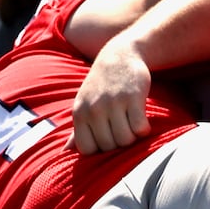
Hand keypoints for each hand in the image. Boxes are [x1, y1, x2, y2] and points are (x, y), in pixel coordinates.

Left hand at [68, 38, 151, 153]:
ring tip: (132, 124)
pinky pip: (140, 128)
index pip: (87, 150)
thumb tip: (65, 152)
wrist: (120, 56)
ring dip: (133, 137)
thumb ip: (76, 130)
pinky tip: (142, 121)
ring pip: (125, 140)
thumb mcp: (83, 105)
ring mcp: (113, 103)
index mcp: (79, 113)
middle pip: (109, 147)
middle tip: (123, 129)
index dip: (100, 149)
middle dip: (118, 143)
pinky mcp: (133, 98)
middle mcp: (93, 109)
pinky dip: (144, 129)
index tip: (107, 137)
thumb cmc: (100, 87)